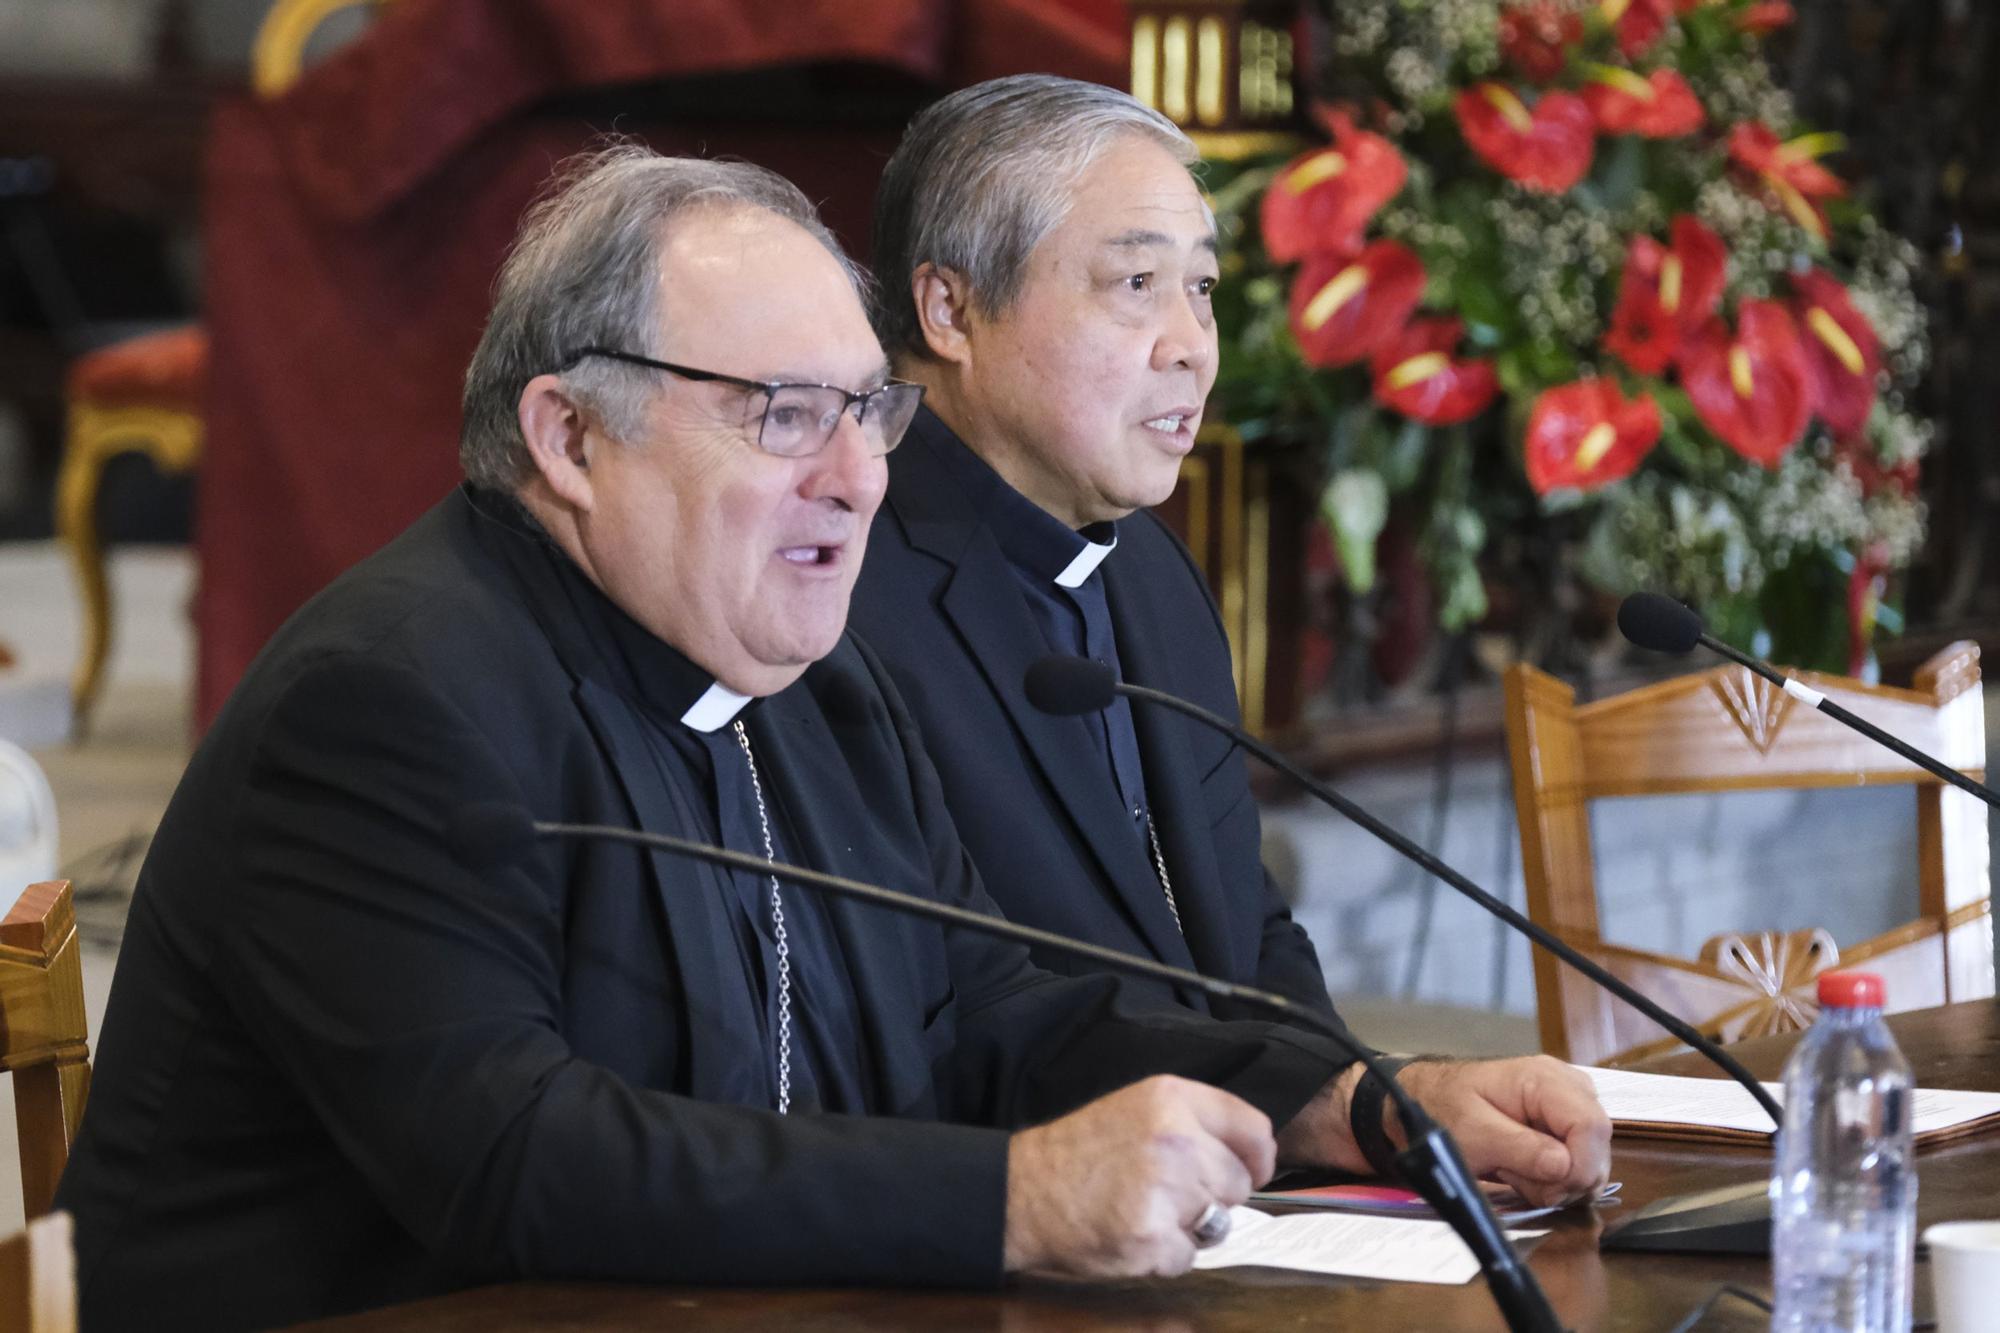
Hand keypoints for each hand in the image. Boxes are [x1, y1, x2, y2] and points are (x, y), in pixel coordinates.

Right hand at [1003, 1075, 1275, 1278]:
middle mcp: (1175, 1138)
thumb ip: (1191, 1121)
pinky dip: (1163, 1256)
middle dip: (1212, 1197)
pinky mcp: (1151, 1236)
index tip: (1251, 1170)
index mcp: (1172, 1098)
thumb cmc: (1079, 1153)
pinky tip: (1130, 1234)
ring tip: (1144, 1210)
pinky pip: (1187, 1258)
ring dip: (1188, 1228)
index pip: (1253, 1129)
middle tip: (1167, 1194)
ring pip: (1218, 1224)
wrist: (1021, 1192)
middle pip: (1239, 1184)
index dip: (1258, 1157)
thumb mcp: (1134, 1108)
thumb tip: (1252, 1154)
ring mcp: (1164, 1189)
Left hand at [1394, 1056, 1610, 1206]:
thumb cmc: (1443, 1109)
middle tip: (1517, 1177)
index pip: (1592, 1126)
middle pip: (1598, 1147)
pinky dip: (1552, 1180)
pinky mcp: (1566, 1128)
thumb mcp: (1473, 1133)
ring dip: (1554, 1182)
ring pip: (1591, 1163)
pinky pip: (1578, 1167)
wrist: (1427, 1102)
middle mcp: (1568, 1088)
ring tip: (1512, 1168)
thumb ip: (1521, 1148)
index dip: (1580, 1167)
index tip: (1550, 1189)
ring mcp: (1570, 1108)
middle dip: (1564, 1178)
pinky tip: (1521, 1169)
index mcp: (1545, 1079)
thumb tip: (1565, 1167)